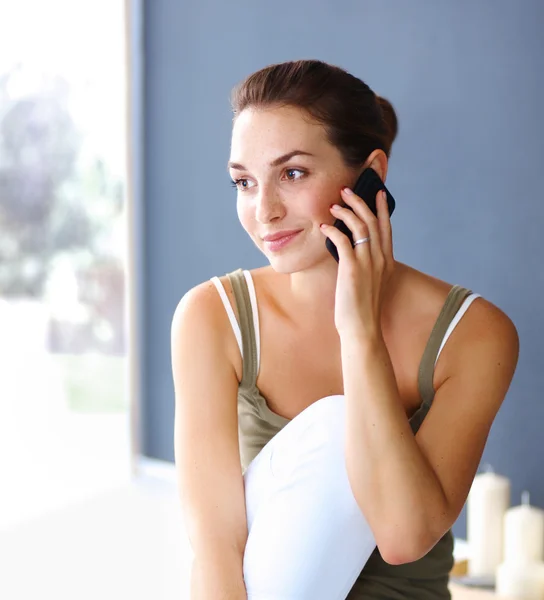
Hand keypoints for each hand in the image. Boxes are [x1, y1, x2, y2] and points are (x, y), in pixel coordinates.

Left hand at [320, 187, 394, 339]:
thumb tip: (351, 252)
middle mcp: (380, 259)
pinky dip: (333, 230)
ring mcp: (368, 263)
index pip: (386, 228)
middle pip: (373, 221)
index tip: (378, 193)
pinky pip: (343, 240)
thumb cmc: (362, 309)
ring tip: (334, 204)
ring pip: (360, 226)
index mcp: (387, 262)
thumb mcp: (369, 283)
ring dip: (346, 211)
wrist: (362, 329)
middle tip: (347, 190)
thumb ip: (366, 266)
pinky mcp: (352, 269)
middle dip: (361, 201)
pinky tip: (324, 226)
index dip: (382, 208)